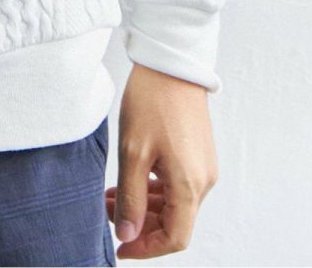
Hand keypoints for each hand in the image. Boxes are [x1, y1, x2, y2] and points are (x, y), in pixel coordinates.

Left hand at [105, 64, 219, 257]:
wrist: (170, 63)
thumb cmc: (152, 102)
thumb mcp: (133, 152)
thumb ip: (131, 198)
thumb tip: (127, 235)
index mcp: (191, 185)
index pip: (175, 238)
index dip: (147, 248)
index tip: (120, 247)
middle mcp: (204, 181)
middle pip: (175, 223)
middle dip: (140, 225)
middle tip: (108, 215)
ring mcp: (202, 167)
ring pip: (174, 204)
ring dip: (144, 207)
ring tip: (111, 198)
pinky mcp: (197, 154)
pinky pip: (177, 185)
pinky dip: (153, 190)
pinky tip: (129, 182)